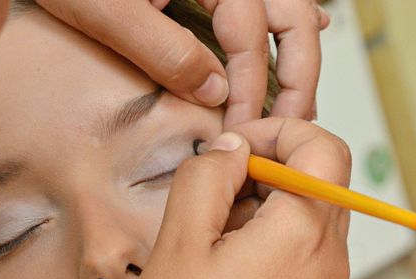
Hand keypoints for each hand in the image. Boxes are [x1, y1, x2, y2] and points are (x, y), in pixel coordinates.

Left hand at [35, 0, 329, 126]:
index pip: (251, 34)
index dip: (252, 88)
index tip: (244, 130)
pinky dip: (284, 30)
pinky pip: (264, 5)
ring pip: (287, 12)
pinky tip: (308, 39)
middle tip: (292, 124)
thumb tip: (216, 93)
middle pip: (292, 17)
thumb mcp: (107, 10)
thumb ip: (165, 50)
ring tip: (300, 104)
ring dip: (299, 58)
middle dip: (299, 75)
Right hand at [109, 119, 349, 278]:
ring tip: (209, 248)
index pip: (324, 147)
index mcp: (305, 234)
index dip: (278, 132)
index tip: (235, 148)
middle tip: (211, 198)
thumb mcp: (179, 244)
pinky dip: (269, 252)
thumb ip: (207, 178)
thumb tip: (232, 148)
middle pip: (317, 186)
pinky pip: (302, 266)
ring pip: (306, 226)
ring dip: (262, 216)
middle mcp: (330, 265)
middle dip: (265, 175)